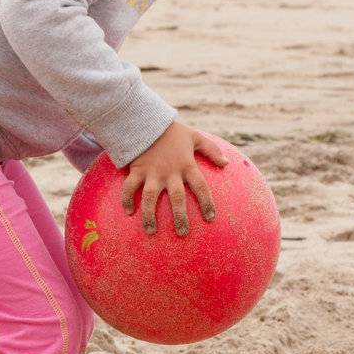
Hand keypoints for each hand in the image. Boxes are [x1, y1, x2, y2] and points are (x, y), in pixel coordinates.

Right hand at [121, 120, 227, 236]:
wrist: (146, 119)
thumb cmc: (172, 131)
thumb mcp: (194, 137)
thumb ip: (212, 150)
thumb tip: (226, 163)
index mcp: (186, 165)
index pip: (200, 186)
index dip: (206, 202)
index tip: (210, 218)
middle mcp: (170, 172)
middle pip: (177, 198)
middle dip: (180, 217)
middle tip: (182, 233)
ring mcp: (152, 173)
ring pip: (151, 198)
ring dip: (150, 215)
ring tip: (151, 231)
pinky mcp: (136, 171)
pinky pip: (129, 188)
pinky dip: (127, 200)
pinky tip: (127, 212)